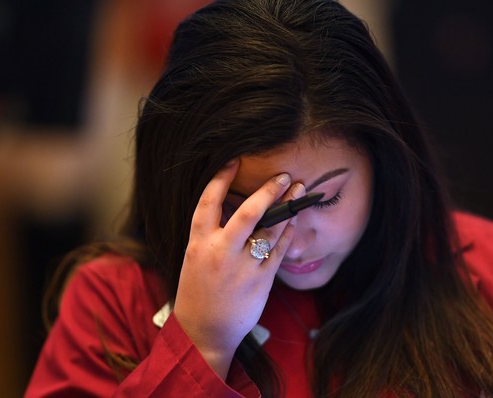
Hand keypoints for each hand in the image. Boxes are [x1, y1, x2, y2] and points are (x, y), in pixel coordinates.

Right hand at [173, 160, 304, 378]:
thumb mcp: (195, 258)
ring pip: (270, 230)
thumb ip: (212, 234)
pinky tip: (294, 222)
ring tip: (298, 192)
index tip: (233, 160)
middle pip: (248, 212)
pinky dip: (288, 234)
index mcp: (198, 243)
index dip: (220, 178)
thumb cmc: (199, 292)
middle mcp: (220, 252)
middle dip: (268, 191)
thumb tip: (233, 206)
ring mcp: (242, 267)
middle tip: (284, 175)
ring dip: (287, 208)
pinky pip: (279, 251)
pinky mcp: (261, 282)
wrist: (203, 332)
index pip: (208, 202)